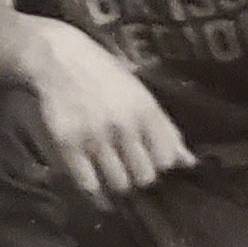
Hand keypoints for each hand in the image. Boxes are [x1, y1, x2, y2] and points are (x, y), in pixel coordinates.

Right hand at [21, 19, 194, 206]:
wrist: (58, 59)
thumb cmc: (104, 76)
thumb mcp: (140, 95)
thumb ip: (165, 130)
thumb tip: (189, 162)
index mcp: (146, 111)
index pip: (166, 159)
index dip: (158, 163)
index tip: (148, 157)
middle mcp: (124, 125)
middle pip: (145, 176)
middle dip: (137, 175)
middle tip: (126, 165)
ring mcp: (95, 136)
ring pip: (119, 183)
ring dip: (115, 181)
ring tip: (108, 169)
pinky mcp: (68, 144)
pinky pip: (88, 183)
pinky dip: (92, 187)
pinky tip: (91, 177)